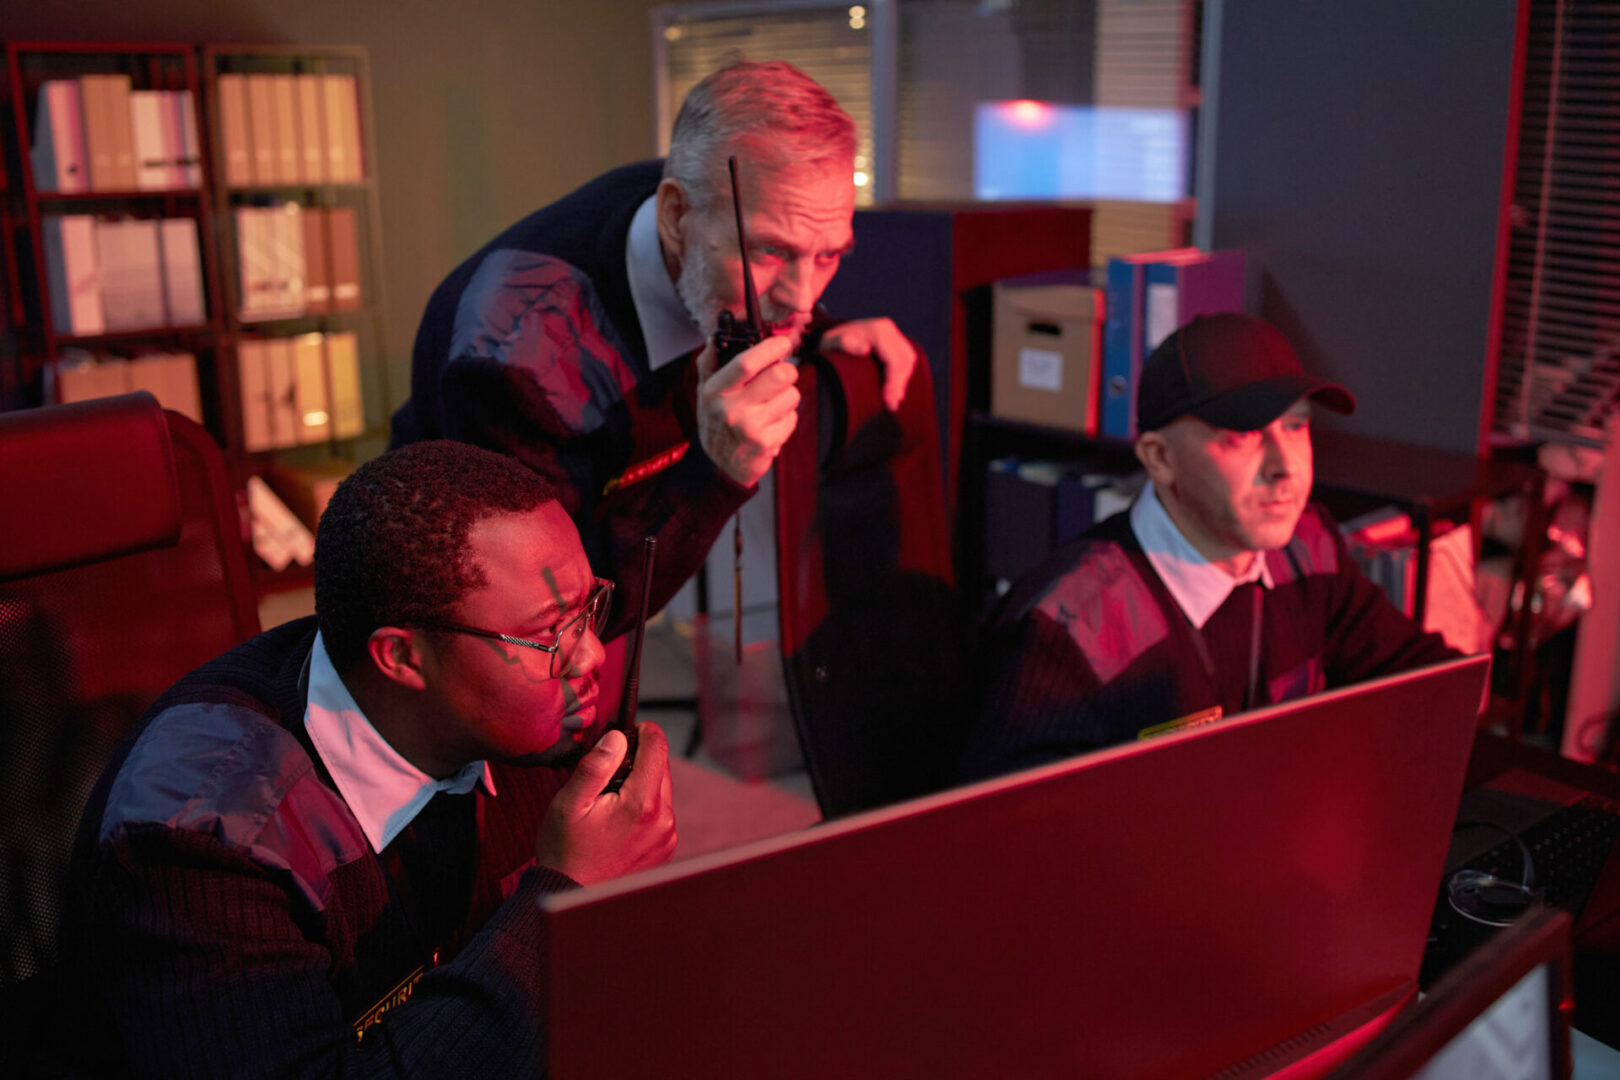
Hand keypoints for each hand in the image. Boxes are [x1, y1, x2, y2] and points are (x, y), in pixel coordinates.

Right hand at [535, 722, 676, 885]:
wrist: (571, 895)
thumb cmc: (565, 851)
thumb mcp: (569, 803)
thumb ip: (595, 767)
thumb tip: (617, 737)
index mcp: (641, 804)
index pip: (658, 747)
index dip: (643, 731)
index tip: (626, 731)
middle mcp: (663, 821)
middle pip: (662, 768)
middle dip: (639, 759)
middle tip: (609, 769)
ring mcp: (667, 838)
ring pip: (662, 790)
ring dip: (642, 784)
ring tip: (611, 798)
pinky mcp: (665, 849)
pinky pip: (661, 813)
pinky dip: (645, 807)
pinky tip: (619, 818)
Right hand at [696, 334, 799, 487]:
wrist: (719, 466)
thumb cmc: (716, 422)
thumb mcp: (705, 391)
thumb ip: (710, 362)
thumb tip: (715, 337)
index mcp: (716, 391)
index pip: (746, 364)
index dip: (770, 348)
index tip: (782, 342)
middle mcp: (733, 410)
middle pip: (779, 376)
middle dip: (787, 369)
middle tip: (783, 373)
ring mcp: (752, 428)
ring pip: (792, 396)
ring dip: (787, 395)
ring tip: (772, 403)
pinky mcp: (768, 443)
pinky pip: (792, 418)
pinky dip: (787, 417)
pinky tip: (772, 422)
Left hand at [819, 317, 916, 411]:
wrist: (833, 333)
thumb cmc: (830, 343)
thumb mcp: (829, 342)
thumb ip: (842, 343)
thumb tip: (865, 349)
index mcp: (876, 330)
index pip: (893, 359)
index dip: (894, 382)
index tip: (889, 401)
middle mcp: (887, 329)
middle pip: (904, 360)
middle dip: (900, 384)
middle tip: (892, 406)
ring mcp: (892, 333)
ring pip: (908, 360)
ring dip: (904, 381)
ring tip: (893, 401)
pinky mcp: (894, 340)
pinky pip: (906, 358)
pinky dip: (903, 375)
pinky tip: (895, 389)